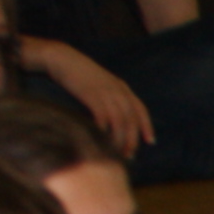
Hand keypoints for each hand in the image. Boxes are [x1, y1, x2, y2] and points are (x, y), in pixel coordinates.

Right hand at [35, 42, 153, 159]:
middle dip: (132, 139)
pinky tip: (102, 139)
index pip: (140, 109)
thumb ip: (112, 98)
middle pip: (131, 119)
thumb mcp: (102, 84)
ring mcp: (105, 92)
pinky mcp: (90, 94)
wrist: (63, 59)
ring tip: (115, 151)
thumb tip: (115, 121)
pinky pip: (103, 115)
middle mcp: (117, 90)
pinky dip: (105, 129)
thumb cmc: (80, 75)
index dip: (147, 126)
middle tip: (129, 154)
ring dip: (119, 138)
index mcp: (122, 88)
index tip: (150, 142)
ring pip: (119, 120)